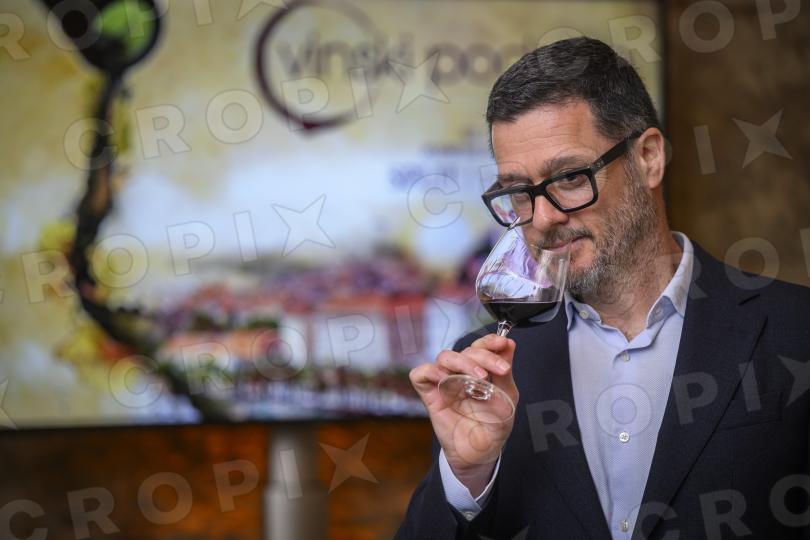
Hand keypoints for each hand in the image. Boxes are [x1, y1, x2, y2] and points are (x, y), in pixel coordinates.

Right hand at [409, 334, 517, 493]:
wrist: (482, 454)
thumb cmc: (494, 427)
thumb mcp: (507, 398)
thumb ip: (505, 372)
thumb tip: (509, 344)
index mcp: (479, 371)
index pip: (480, 346)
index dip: (490, 340)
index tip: (503, 343)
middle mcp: (460, 373)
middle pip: (465, 350)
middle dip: (484, 356)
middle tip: (500, 370)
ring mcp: (444, 383)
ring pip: (444, 356)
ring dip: (463, 362)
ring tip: (479, 378)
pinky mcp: (430, 396)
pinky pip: (420, 374)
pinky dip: (431, 371)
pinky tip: (447, 379)